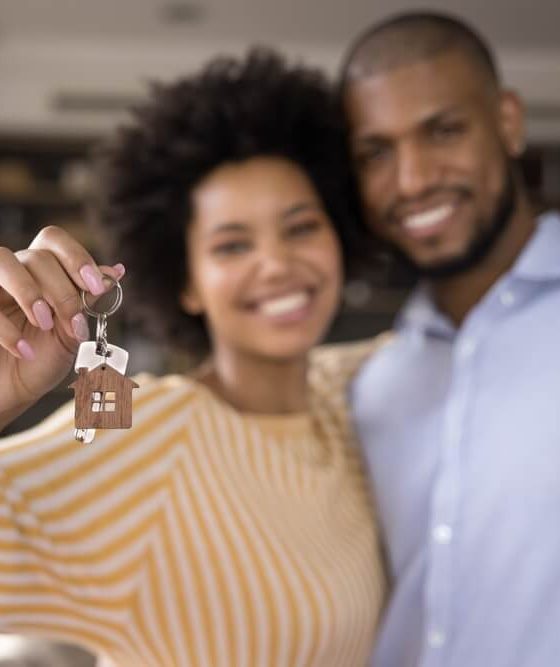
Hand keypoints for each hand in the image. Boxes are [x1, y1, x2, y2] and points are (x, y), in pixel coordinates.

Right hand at [0, 225, 124, 424]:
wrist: (10, 392)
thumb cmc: (40, 360)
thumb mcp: (70, 333)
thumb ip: (88, 302)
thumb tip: (115, 271)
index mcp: (41, 272)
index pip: (55, 240)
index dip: (77, 257)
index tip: (96, 286)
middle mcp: (14, 272)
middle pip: (38, 255)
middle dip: (62, 289)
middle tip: (73, 321)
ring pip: (3, 260)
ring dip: (30, 291)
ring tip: (44, 324)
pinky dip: (8, 329)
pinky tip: (25, 352)